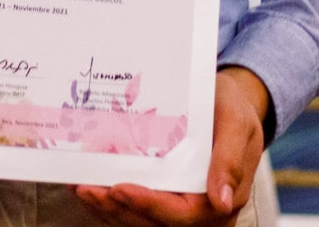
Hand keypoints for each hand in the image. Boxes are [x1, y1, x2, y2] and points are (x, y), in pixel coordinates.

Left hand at [72, 67, 269, 225]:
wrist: (224, 103)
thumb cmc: (233, 111)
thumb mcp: (238, 124)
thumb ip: (230, 159)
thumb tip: (221, 201)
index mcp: (222, 199)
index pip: (182, 213)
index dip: (150, 205)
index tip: (120, 189)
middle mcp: (199, 210)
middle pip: (154, 221)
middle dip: (119, 208)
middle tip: (87, 188)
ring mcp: (178, 204)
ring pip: (139, 218)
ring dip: (109, 207)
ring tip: (80, 187)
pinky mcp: (162, 195)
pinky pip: (134, 206)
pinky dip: (110, 199)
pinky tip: (86, 184)